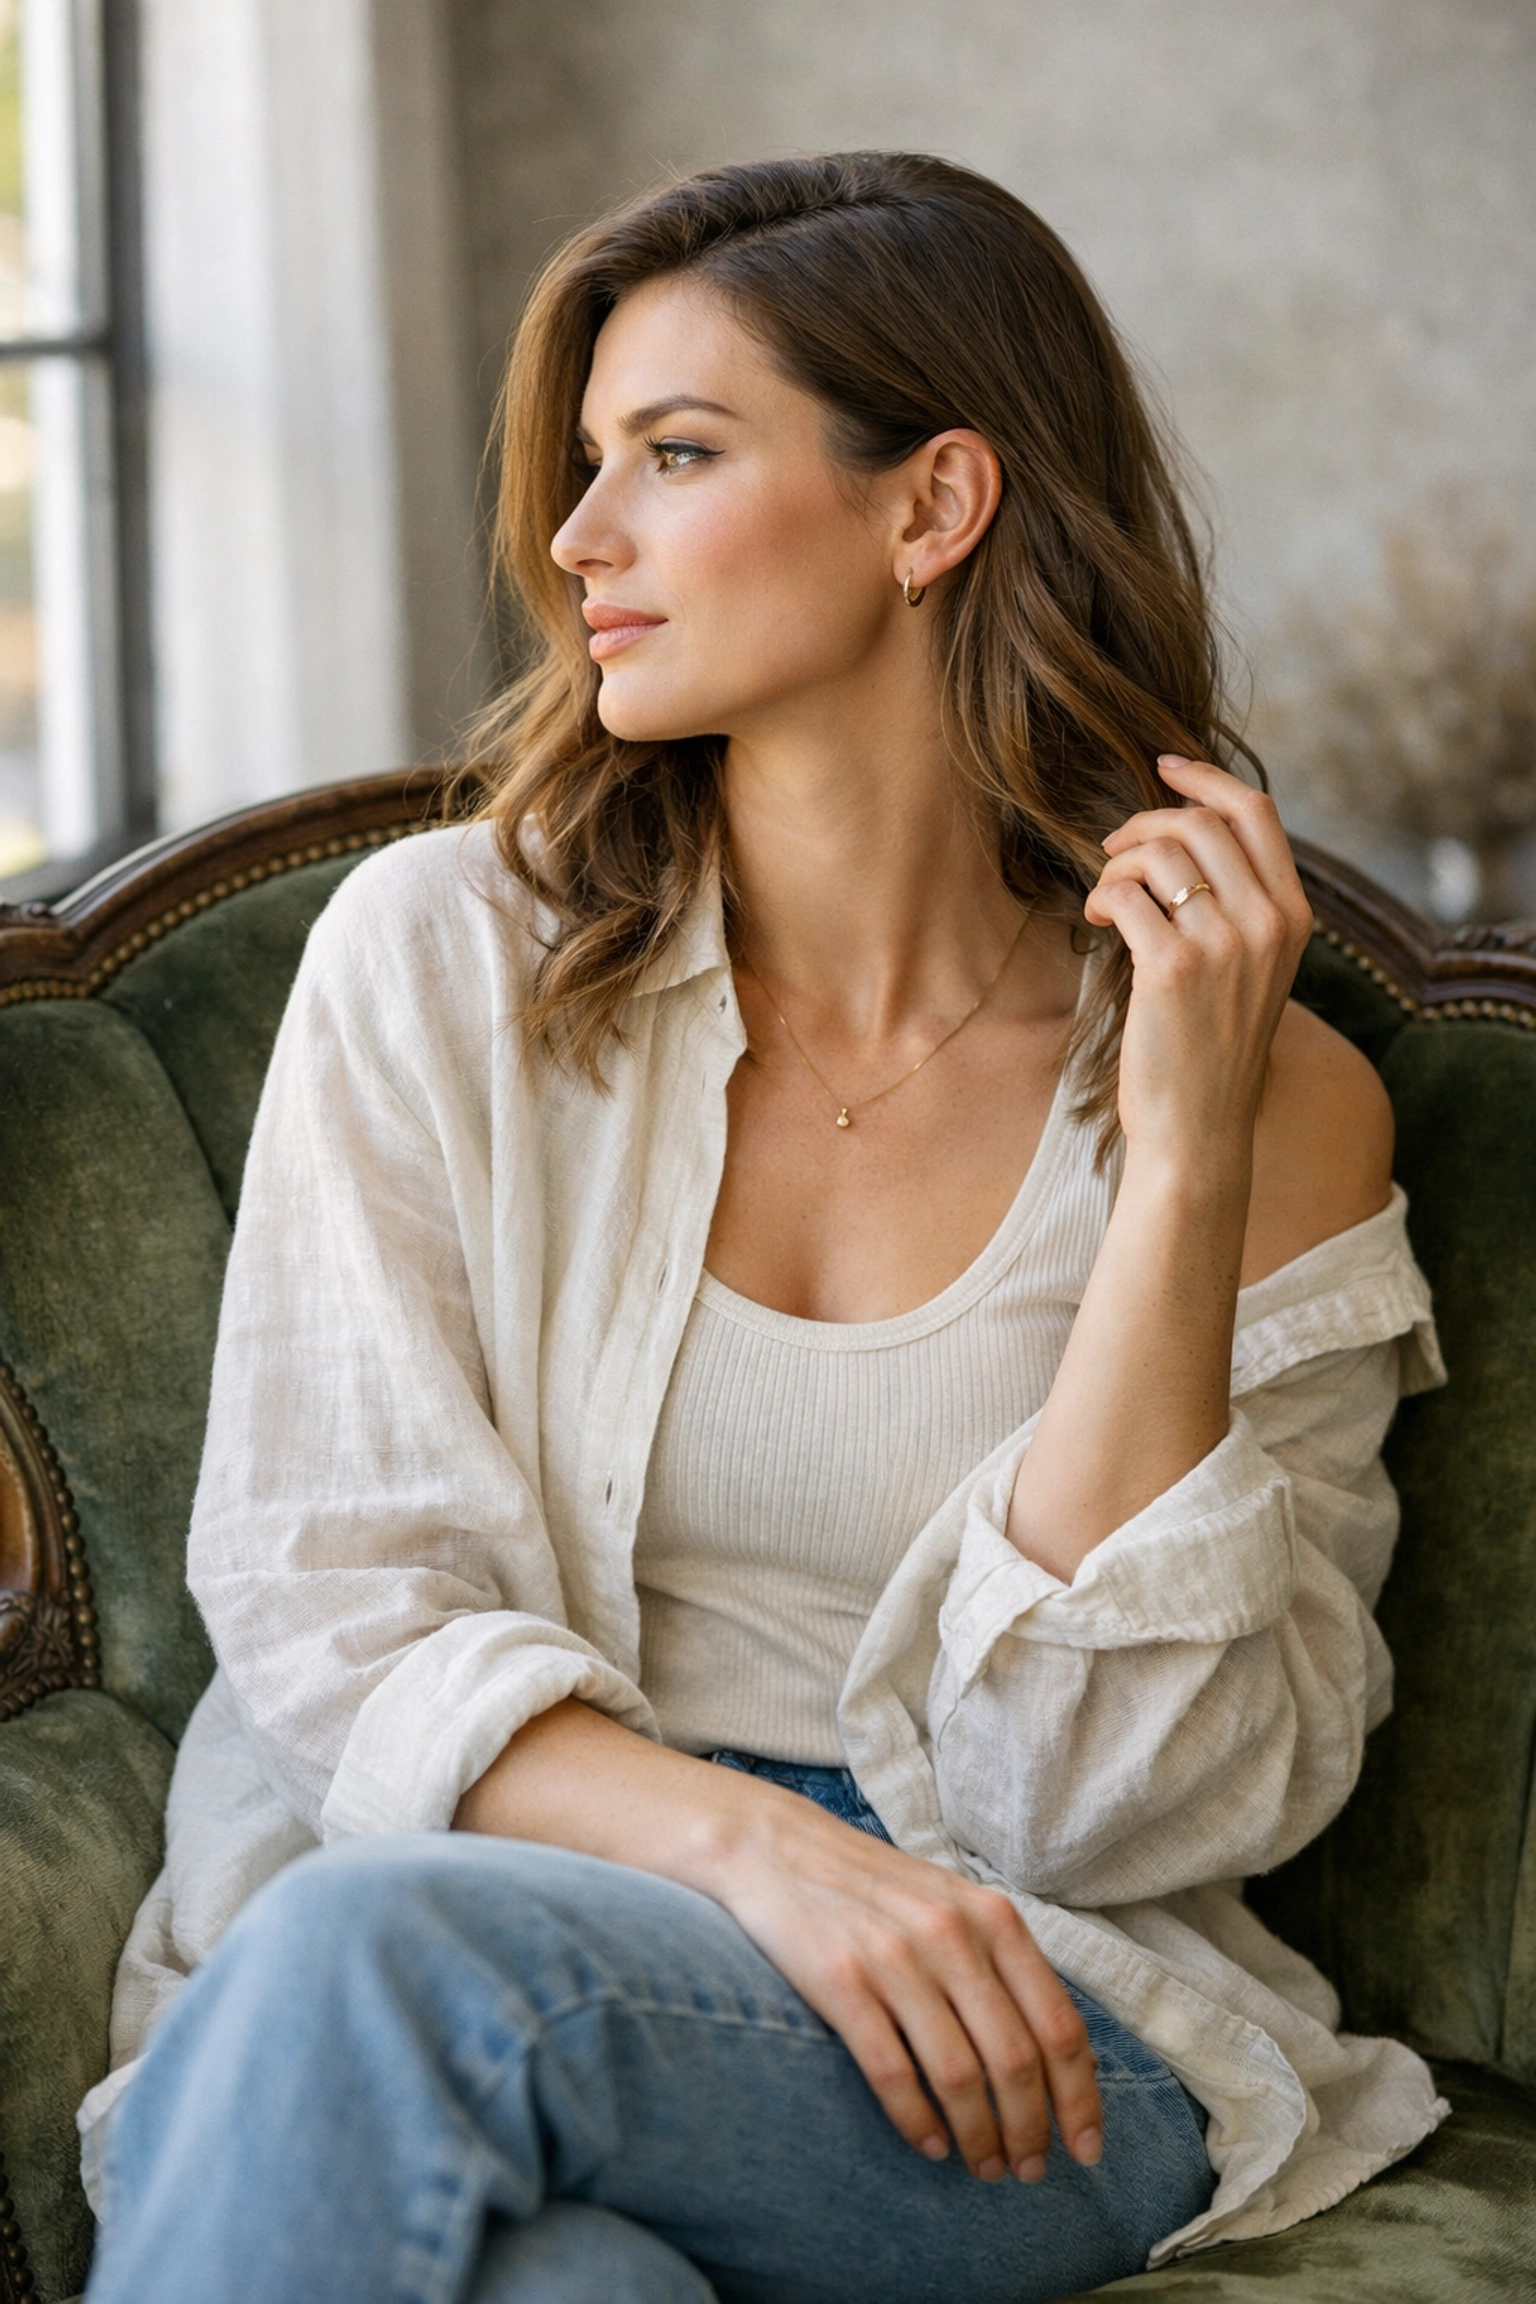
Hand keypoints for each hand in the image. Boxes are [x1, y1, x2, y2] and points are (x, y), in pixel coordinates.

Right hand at [709, 1783, 1103, 2182]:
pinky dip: (918, 2123)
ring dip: (980, 2139)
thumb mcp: (954, 1905)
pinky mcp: (840, 1981)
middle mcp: (950, 1935)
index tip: (1087, 2149)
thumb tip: (1065, 2055)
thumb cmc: (875, 1887)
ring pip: (960, 2077)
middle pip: (1016, 2060)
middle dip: (1031, 2131)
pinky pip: (893, 2074)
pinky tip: (930, 2146)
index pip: (1059, 2025)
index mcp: (991, 1917)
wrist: (776, 1847)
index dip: (1080, 2097)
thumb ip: (1005, 1965)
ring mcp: (894, 1958)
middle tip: (1029, 2171)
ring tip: (983, 2169)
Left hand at [1085, 756, 1313, 1165]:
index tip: (1164, 766)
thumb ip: (1237, 904)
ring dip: (1116, 864)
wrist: (1199, 1127)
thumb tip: (1183, 829)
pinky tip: (1095, 920)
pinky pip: (1123, 894)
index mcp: (1292, 916)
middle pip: (1200, 822)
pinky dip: (1099, 895)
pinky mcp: (1172, 969)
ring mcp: (1223, 946)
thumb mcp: (1249, 969)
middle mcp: (1267, 923)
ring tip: (1105, 897)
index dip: (1204, 779)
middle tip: (1114, 852)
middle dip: (1144, 824)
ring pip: (1158, 854)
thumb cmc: (1210, 1047)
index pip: (1256, 811)